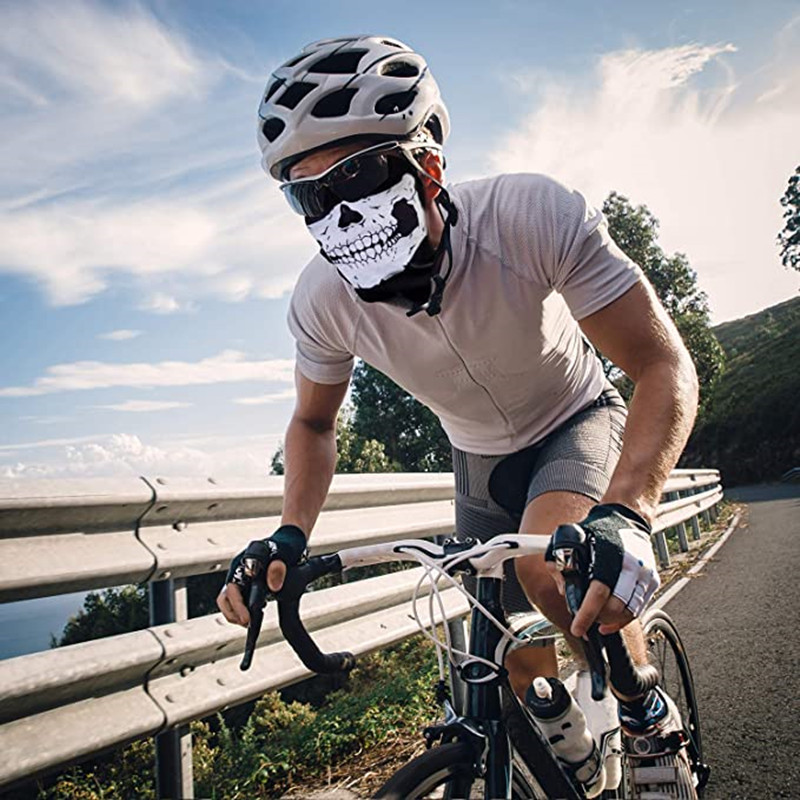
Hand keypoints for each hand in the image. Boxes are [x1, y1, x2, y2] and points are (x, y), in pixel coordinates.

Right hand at [216, 524, 306, 627]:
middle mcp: (239, 568)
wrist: (290, 541)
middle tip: (248, 624)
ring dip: (236, 613)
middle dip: (234, 613)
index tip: (248, 617)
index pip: (233, 585)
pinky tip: (256, 615)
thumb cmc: (287, 545)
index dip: (238, 604)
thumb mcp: (286, 554)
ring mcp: (241, 575)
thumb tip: (273, 587)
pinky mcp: (246, 582)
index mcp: (246, 560)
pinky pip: (238, 599)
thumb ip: (279, 569)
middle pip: (225, 595)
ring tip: (251, 623)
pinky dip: (243, 609)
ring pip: (228, 599)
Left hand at [545, 503, 658, 637]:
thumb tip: (564, 591)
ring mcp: (644, 573)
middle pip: (616, 606)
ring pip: (630, 611)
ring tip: (597, 620)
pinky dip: (624, 619)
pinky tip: (610, 621)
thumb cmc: (597, 530)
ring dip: (611, 621)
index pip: (598, 592)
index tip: (577, 629)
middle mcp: (630, 566)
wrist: (626, 517)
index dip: (587, 614)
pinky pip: (640, 608)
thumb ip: (560, 565)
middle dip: (598, 618)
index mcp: (608, 555)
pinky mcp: (652, 579)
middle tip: (586, 619)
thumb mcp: (568, 540)